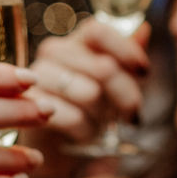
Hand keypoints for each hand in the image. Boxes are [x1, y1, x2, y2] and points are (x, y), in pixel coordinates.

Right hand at [24, 19, 148, 172]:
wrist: (56, 147)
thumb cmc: (88, 111)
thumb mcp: (115, 85)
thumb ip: (127, 58)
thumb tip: (145, 29)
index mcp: (74, 42)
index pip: (98, 31)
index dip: (126, 50)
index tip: (144, 72)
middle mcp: (53, 52)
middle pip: (103, 67)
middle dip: (126, 96)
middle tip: (131, 116)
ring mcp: (37, 77)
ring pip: (90, 94)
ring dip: (103, 117)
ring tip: (100, 126)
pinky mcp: (31, 106)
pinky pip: (74, 117)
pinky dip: (87, 132)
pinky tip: (84, 135)